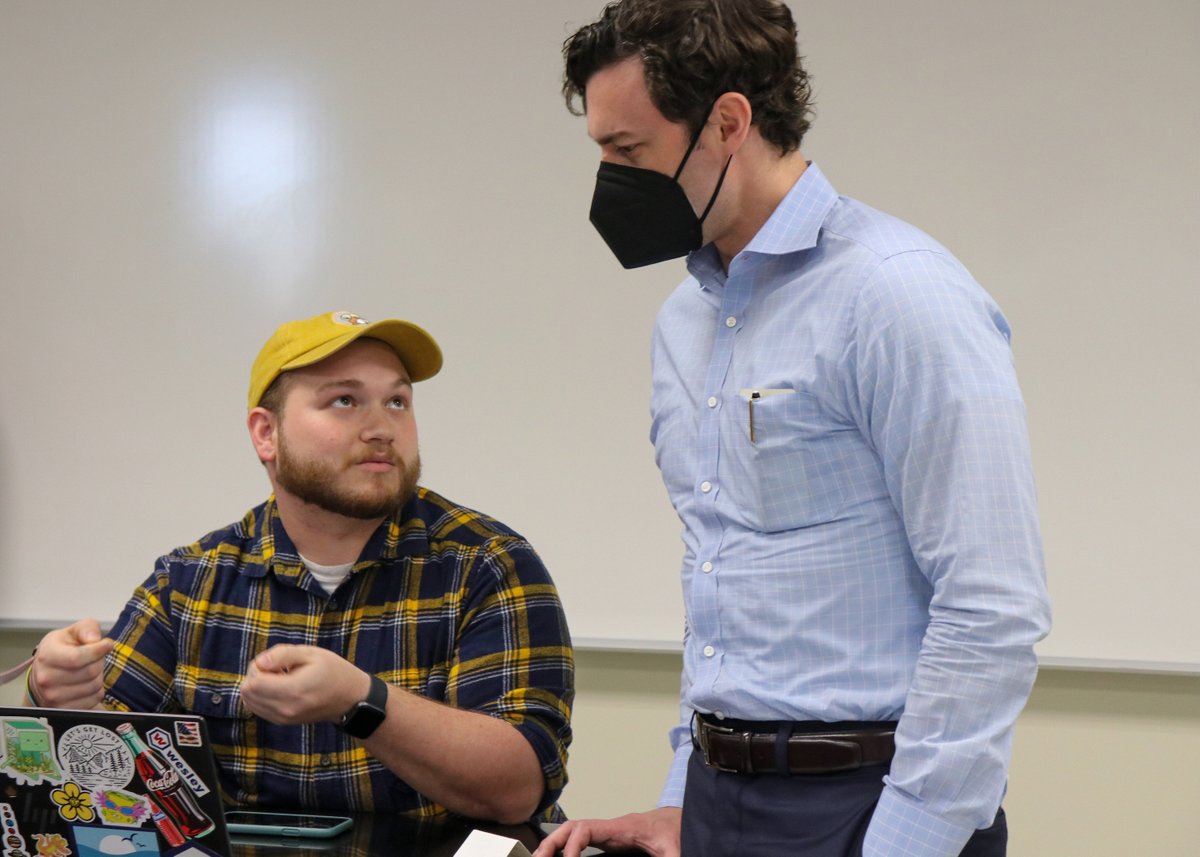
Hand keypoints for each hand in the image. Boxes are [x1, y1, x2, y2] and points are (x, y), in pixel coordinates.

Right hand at [31, 619, 113, 708]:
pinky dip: (96, 690)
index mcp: (47, 655)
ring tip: (87, 670)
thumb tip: (94, 638)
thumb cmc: (61, 650)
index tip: (107, 645)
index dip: (97, 651)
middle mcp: (46, 678)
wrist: (44, 676)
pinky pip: (94, 699)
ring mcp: (53, 697)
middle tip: (93, 658)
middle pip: (90, 672)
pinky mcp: (63, 709)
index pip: (77, 658)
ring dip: (98, 676)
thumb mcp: (72, 632)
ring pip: (94, 686)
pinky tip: (86, 683)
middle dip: (98, 662)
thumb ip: (87, 628)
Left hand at [240, 644, 372, 724]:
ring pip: (249, 702)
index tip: (276, 661)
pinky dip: (262, 696)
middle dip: (255, 676)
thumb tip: (259, 662)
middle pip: (247, 693)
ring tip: (279, 678)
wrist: (350, 698)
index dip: (257, 666)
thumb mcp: (311, 654)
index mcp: (292, 690)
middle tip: (277, 668)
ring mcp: (283, 718)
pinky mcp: (283, 722)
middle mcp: (284, 709)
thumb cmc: (333, 671)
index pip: (253, 683)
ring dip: (257, 687)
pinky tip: (279, 688)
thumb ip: (283, 654)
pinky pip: (258, 709)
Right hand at [532, 807, 680, 856]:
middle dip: (552, 843)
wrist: (679, 821)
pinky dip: (565, 847)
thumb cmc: (675, 831)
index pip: (586, 829)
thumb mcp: (674, 849)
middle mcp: (609, 827)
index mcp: (621, 828)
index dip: (572, 845)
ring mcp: (606, 832)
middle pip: (571, 827)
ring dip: (554, 844)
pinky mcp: (608, 839)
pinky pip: (579, 839)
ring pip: (572, 832)